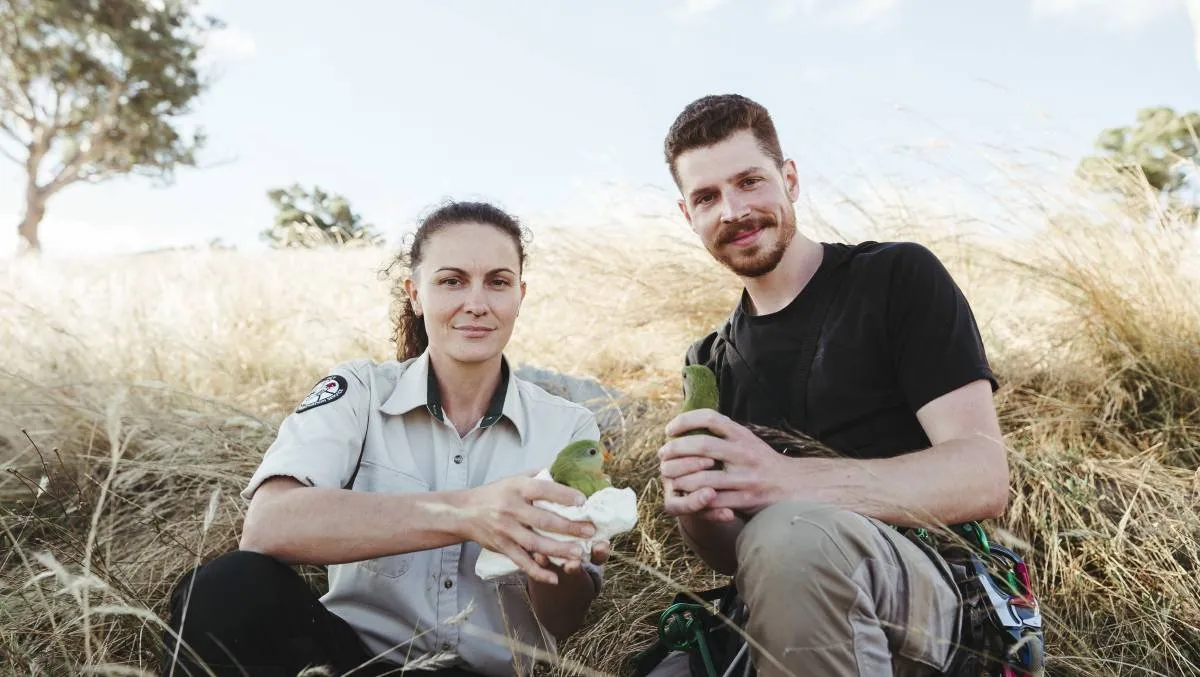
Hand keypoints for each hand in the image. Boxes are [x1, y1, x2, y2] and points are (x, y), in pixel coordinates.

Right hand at [462, 471, 596, 584]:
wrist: (465, 512)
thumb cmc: (495, 493)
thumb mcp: (514, 478)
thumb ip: (538, 474)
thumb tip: (565, 468)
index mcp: (517, 488)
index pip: (542, 489)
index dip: (563, 495)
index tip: (582, 500)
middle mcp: (511, 509)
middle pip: (543, 519)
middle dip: (568, 527)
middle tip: (589, 531)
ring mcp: (506, 530)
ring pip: (535, 543)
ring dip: (558, 550)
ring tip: (579, 554)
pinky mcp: (502, 547)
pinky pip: (522, 561)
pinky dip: (537, 572)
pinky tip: (554, 578)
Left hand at [658, 408, 790, 519]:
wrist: (795, 487)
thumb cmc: (763, 463)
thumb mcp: (748, 441)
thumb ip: (725, 434)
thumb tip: (691, 423)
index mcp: (742, 435)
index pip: (710, 417)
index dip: (685, 421)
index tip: (669, 430)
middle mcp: (744, 452)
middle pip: (701, 446)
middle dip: (675, 450)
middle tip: (662, 455)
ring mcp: (745, 478)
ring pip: (702, 477)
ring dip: (680, 477)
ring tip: (669, 476)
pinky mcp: (745, 500)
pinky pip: (712, 500)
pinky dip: (695, 498)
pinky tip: (685, 495)